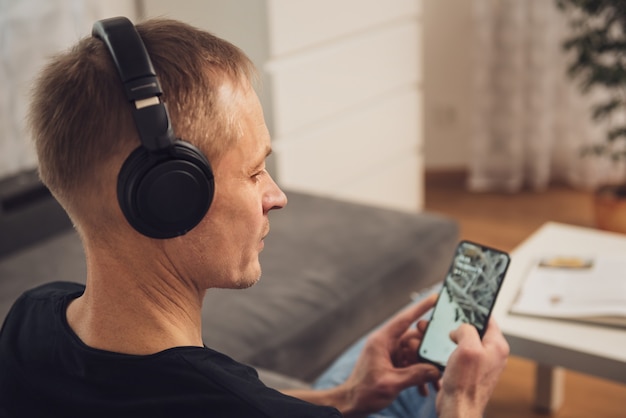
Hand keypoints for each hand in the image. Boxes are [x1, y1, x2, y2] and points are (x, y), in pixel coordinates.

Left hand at [338, 294, 440, 416]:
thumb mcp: (391, 383)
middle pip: (414, 338)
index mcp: (382, 341)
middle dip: (427, 351)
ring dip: (425, 367)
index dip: (420, 307)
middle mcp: (386, 344)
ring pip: (415, 353)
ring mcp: (389, 354)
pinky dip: (419, 375)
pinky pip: (411, 364)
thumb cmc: (364, 392)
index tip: (435, 297)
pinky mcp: (392, 365)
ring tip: (435, 382)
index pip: (404, 319)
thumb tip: (436, 370)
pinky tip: (425, 389)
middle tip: (436, 363)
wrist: (352, 404)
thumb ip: (415, 375)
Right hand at [436, 319, 509, 417]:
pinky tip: (442, 353)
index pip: (488, 319)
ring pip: (466, 342)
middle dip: (459, 326)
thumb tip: (461, 328)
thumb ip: (467, 330)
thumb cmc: (465, 384)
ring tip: (441, 338)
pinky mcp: (470, 371)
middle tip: (447, 324)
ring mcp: (481, 363)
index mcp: (497, 346)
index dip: (474, 311)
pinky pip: (460, 353)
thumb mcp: (467, 348)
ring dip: (453, 339)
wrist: (458, 408)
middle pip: (475, 330)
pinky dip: (451, 350)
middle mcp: (492, 354)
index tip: (461, 305)